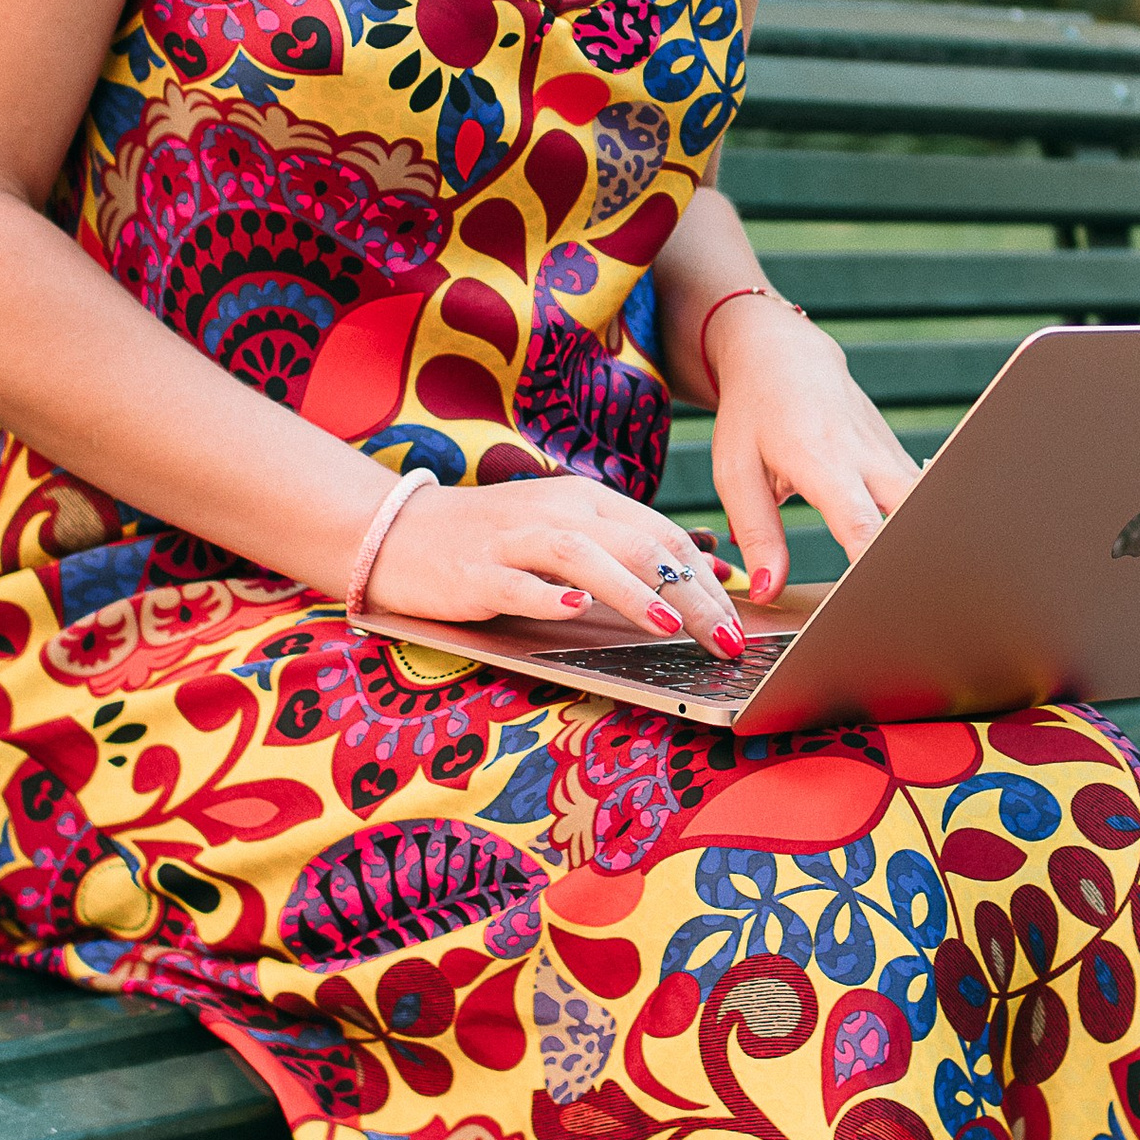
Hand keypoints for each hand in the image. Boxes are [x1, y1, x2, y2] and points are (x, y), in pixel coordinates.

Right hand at [361, 472, 747, 655]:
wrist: (400, 531)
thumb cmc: (493, 540)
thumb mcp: (566, 531)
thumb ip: (627, 548)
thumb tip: (703, 572)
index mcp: (586, 500)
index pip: (661, 535)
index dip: (706, 578)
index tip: (739, 621)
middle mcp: (557, 511)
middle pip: (635, 545)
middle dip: (689, 594)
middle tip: (726, 639)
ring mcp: (514, 540)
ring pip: (583, 556)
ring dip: (630, 590)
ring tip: (670, 624)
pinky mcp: (476, 571)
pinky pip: (517, 582)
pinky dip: (547, 596)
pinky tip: (574, 612)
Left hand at [706, 299, 921, 603]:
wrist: (781, 353)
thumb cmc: (752, 413)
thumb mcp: (736, 472)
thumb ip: (758, 534)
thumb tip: (768, 590)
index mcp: (819, 458)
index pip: (858, 521)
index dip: (871, 565)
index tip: (874, 600)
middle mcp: (864, 454)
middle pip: (914, 511)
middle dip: (919, 555)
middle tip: (911, 602)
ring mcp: (887, 451)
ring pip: (927, 502)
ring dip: (926, 541)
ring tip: (922, 587)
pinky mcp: (896, 454)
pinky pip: (920, 496)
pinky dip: (920, 526)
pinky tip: (913, 557)